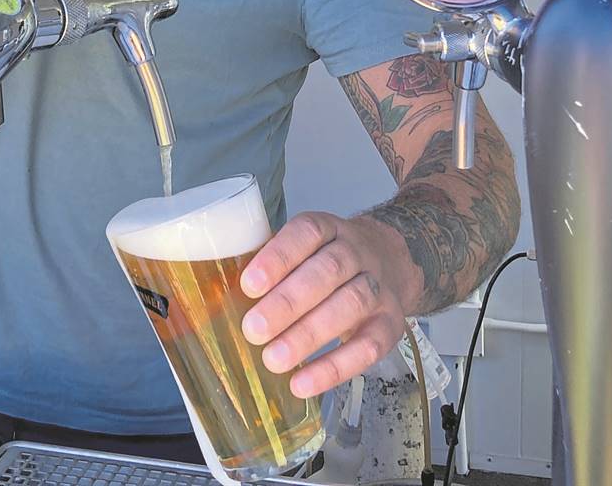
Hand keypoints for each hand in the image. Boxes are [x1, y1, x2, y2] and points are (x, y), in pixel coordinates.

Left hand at [239, 212, 416, 398]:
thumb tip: (220, 300)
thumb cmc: (327, 260)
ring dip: (309, 335)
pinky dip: (335, 368)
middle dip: (289, 302)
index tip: (249, 285)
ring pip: (350, 305)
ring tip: (273, 359)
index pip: (307, 233)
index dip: (278, 257)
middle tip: (254, 330)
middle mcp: (358, 252)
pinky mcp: (390, 323)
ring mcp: (379, 287)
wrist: (391, 262)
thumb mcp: (304, 249)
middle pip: (328, 272)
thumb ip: (271, 268)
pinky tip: (303, 383)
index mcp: (329, 229)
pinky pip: (368, 347)